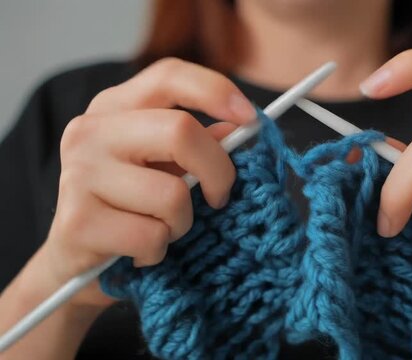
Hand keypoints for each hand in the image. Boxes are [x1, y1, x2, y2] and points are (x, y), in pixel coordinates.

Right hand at [40, 58, 255, 306]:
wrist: (76, 261)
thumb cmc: (131, 207)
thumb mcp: (165, 167)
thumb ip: (198, 143)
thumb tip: (238, 129)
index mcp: (114, 108)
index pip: (170, 76)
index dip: (217, 91)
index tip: (250, 119)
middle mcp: (91, 132)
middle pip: (181, 132)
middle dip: (217, 171)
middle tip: (219, 197)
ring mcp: (79, 175)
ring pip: (172, 195)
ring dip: (182, 223)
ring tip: (162, 228)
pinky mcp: (78, 222)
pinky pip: (151, 236)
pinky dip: (158, 251)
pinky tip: (141, 251)